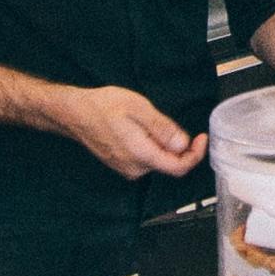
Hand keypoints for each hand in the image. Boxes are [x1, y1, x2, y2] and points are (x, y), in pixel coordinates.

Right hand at [54, 84, 207, 178]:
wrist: (73, 113)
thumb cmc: (101, 107)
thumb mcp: (138, 108)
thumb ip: (162, 128)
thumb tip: (183, 144)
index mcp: (140, 154)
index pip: (179, 167)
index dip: (195, 155)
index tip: (201, 139)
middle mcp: (134, 168)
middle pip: (170, 164)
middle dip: (178, 146)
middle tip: (172, 124)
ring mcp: (127, 168)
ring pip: (158, 161)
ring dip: (163, 145)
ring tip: (148, 123)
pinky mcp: (122, 165)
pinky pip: (146, 159)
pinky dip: (152, 146)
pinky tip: (140, 130)